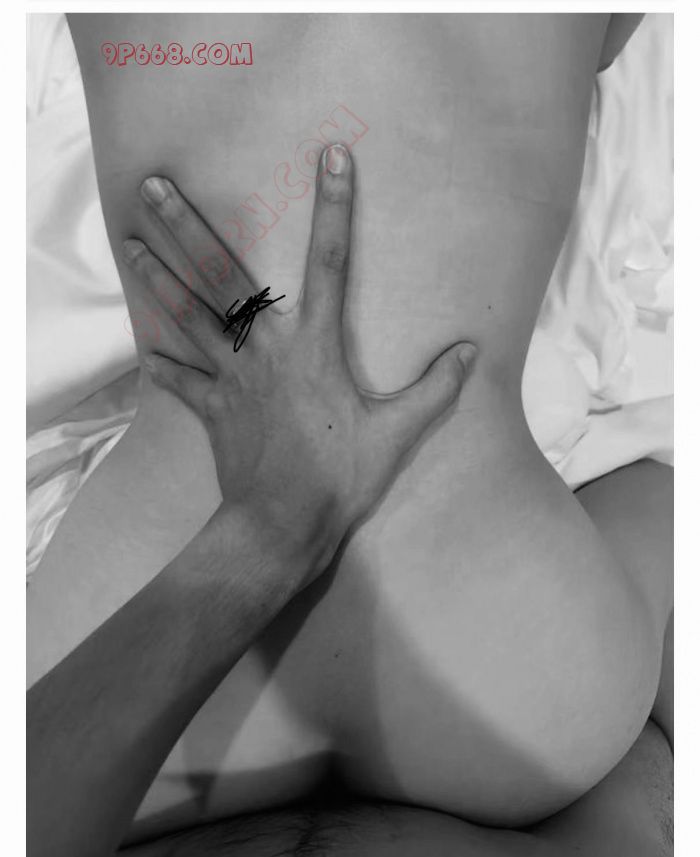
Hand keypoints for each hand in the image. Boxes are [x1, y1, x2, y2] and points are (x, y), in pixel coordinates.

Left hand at [122, 143, 476, 578]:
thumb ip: (435, 389)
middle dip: (187, 227)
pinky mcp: (213, 410)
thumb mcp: (398, 434)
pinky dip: (166, 368)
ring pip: (188, 318)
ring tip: (130, 243)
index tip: (331, 158)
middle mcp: (266, 351)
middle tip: (152, 186)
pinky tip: (146, 353)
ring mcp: (232, 379)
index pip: (330, 263)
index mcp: (315, 347)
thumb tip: (470, 353)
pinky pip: (182, 383)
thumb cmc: (339, 479)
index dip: (334, 208)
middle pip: (222, 278)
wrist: (282, 525)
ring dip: (158, 279)